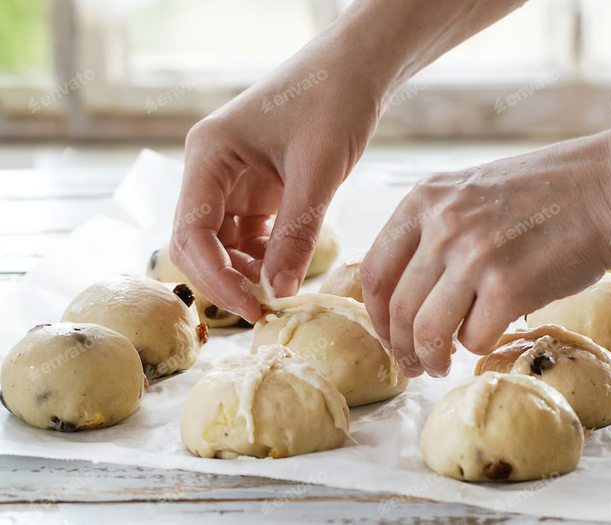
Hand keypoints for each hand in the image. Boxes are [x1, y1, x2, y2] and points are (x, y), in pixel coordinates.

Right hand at [170, 36, 384, 321]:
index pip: (192, 231)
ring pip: (223, 243)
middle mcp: (211, 169)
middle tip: (265, 311)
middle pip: (198, 242)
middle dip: (226, 279)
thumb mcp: (318, 170)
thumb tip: (279, 292)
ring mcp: (232, 179)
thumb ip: (296, 232)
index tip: (252, 307)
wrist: (356, 69)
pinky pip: (249, 235)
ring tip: (281, 293)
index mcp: (209, 154)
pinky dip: (264, 257)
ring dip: (246, 272)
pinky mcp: (257, 189)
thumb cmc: (333, 101)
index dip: (216, 277)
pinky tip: (287, 271)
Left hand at [361, 133, 610, 377]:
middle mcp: (442, 225)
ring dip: (431, 358)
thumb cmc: (544, 195)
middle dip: (401, 348)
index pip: (373, 272)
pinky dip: (478, 346)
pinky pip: (475, 338)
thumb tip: (405, 294)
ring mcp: (473, 256)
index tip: (389, 336)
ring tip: (441, 367)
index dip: (376, 317)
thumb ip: (433, 231)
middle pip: (397, 309)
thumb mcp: (470, 193)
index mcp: (424, 199)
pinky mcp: (509, 286)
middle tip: (413, 365)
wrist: (609, 189)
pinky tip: (489, 338)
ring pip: (428, 331)